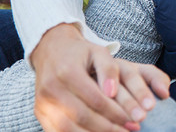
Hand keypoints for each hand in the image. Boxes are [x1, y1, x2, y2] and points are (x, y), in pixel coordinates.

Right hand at [30, 23, 168, 131]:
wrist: (52, 51)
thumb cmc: (81, 52)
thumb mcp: (99, 52)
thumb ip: (109, 69)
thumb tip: (112, 93)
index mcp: (67, 72)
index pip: (96, 100)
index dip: (116, 113)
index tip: (135, 119)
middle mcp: (51, 89)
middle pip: (83, 117)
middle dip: (109, 127)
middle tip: (131, 130)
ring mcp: (42, 103)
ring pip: (68, 129)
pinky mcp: (39, 113)